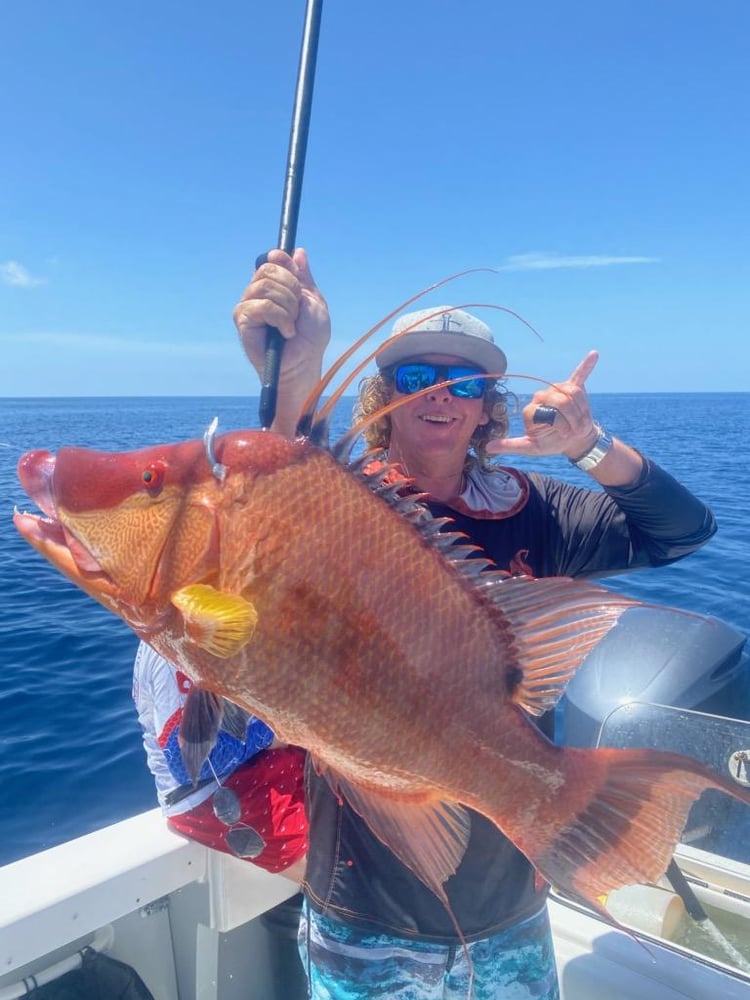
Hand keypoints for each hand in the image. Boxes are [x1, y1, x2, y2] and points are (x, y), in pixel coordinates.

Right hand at [234, 247, 330, 376]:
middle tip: (298, 310)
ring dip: (287, 307)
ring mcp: (248, 305)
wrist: (305, 362)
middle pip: (268, 269)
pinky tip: (285, 333)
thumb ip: (304, 277)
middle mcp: (257, 292)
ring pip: (265, 287)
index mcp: (274, 285)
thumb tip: (298, 252)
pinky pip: (262, 306)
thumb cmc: (310, 337)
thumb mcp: (313, 301)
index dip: (285, 265)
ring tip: (292, 325)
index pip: (272, 259)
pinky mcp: (242, 320)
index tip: (298, 284)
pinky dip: (280, 318)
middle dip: (291, 289)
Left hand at [487, 351, 599, 458]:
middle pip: (562, 401)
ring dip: (581, 411)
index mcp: (531, 409)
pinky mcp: (573, 386)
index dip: (561, 424)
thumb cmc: (551, 443)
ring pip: (574, 394)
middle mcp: (542, 395)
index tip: (564, 434)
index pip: (549, 412)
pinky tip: (593, 355)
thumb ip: (511, 446)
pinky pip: (579, 374)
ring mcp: (558, 390)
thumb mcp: (531, 448)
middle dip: (572, 419)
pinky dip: (587, 365)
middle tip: (574, 430)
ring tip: (579, 422)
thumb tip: (488, 447)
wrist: (573, 440)